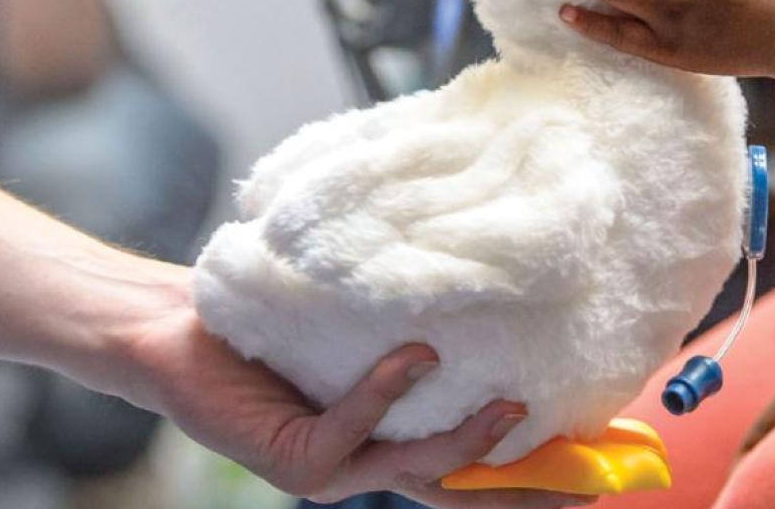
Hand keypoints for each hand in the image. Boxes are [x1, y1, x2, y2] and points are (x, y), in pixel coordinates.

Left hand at [123, 267, 592, 508]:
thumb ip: (409, 325)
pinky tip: (415, 354)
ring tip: (515, 405)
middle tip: (587, 477)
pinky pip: (351, 429)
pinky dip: (386, 390)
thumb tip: (478, 286)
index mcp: (388, 436)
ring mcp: (332, 468)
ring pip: (415, 469)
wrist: (175, 327)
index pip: (474, 466)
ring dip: (469, 442)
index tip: (599, 461)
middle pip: (461, 491)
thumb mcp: (353, 322)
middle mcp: (367, 462)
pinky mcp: (292, 459)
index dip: (534, 471)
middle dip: (525, 490)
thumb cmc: (269, 319)